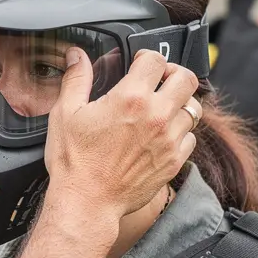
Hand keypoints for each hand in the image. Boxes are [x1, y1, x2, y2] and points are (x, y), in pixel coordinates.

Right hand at [44, 48, 201, 221]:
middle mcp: (157, 116)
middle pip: (187, 79)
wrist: (87, 202)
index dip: (146, 57)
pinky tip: (161, 135)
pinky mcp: (174, 161)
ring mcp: (169, 140)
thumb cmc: (74, 161)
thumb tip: (76, 55)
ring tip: (161, 109)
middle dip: (173, 73)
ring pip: (193, 108)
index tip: (139, 63)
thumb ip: (76, 79)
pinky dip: (180, 132)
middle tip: (158, 80)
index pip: (156, 60)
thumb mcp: (65, 113)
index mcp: (130, 98)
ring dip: (178, 104)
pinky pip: (191, 137)